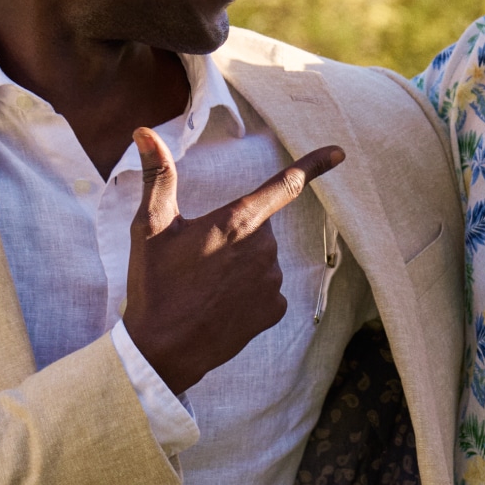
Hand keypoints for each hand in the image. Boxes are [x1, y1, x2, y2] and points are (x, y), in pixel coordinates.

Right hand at [122, 128, 342, 394]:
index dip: (314, 165)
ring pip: (262, 259)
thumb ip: (158, 176)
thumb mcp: (149, 227)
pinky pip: (266, 289)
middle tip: (198, 258)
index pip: (285, 184)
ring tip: (204, 285)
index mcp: (237, 221)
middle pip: (259, 227)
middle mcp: (264, 249)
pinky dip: (247, 293)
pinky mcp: (274, 309)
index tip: (339, 151)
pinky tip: (220, 304)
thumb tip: (145, 132)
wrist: (163, 351)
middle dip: (236, 234)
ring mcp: (272, 281)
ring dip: (240, 265)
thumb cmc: (154, 285)